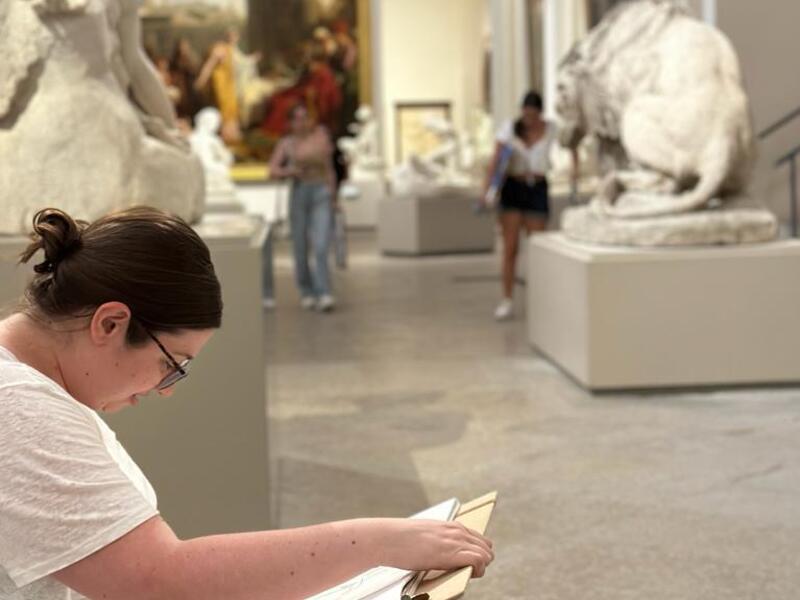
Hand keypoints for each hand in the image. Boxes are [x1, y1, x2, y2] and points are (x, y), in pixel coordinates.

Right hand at [379, 519, 493, 577]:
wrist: (388, 538)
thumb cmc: (401, 539)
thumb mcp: (424, 535)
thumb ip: (437, 540)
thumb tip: (437, 552)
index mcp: (450, 525)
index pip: (478, 538)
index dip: (477, 552)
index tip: (468, 563)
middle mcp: (456, 531)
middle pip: (486, 547)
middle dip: (482, 560)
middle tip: (469, 571)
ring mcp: (455, 540)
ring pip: (486, 554)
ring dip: (481, 566)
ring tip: (468, 573)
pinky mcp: (452, 552)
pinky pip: (479, 560)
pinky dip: (478, 569)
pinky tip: (467, 574)